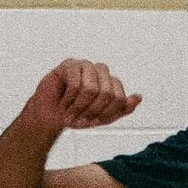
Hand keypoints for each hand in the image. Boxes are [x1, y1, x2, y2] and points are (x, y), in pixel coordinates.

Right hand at [21, 59, 141, 139]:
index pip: (119, 98)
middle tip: (79, 118)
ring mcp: (85, 66)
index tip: (93, 121)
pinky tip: (63, 103)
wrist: (50, 117)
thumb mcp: (102, 118)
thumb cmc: (75, 114)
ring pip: (91, 88)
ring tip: (70, 111)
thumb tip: (138, 97)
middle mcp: (100, 71)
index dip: (105, 114)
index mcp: (111, 82)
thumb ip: (122, 109)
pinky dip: (68, 100)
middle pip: (107, 93)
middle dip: (92, 111)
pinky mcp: (69, 65)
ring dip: (79, 106)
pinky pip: (75, 84)